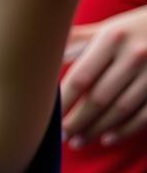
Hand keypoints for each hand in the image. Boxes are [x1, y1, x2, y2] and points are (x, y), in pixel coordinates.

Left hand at [61, 5, 146, 146]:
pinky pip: (145, 116)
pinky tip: (107, 139)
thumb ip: (74, 42)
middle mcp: (134, 55)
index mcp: (111, 39)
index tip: (48, 117)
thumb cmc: (131, 32)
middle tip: (61, 136)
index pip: (80, 77)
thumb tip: (36, 53)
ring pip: (120, 110)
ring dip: (96, 129)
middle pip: (98, 98)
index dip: (63, 102)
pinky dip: (125, 130)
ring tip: (77, 141)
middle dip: (76, 121)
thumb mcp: (105, 30)